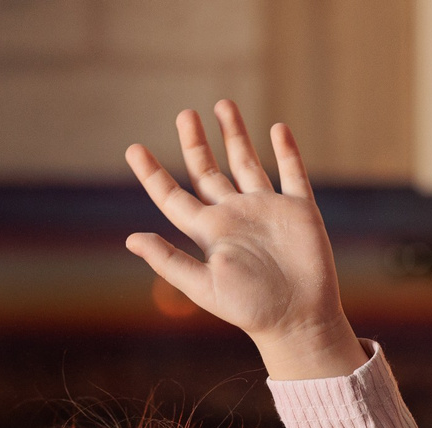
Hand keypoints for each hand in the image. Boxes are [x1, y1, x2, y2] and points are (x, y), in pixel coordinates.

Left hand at [123, 101, 360, 379]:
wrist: (300, 320)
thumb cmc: (250, 309)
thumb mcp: (204, 286)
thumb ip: (169, 260)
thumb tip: (131, 239)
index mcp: (209, 232)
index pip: (173, 197)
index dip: (152, 174)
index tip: (133, 149)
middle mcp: (235, 216)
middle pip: (208, 171)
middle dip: (195, 142)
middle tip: (184, 113)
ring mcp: (267, 210)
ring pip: (247, 163)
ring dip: (235, 135)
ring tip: (223, 104)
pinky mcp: (299, 210)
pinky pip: (292, 173)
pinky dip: (286, 150)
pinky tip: (278, 129)